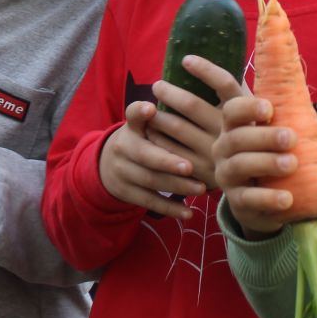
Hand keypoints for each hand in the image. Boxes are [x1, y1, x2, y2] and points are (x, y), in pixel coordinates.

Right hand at [98, 102, 203, 219]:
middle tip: (189, 166)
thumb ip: (170, 116)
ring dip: (176, 185)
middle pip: (144, 154)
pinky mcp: (126, 192)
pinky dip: (170, 208)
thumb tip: (205, 105)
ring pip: (150, 180)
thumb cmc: (146, 140)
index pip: (132, 114)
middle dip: (167, 161)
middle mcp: (123, 146)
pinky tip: (188, 213)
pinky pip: (149, 201)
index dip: (139, 112)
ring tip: (200, 189)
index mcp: (132, 126)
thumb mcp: (149, 125)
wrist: (111, 166)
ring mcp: (122, 171)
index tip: (151, 108)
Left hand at [147, 55, 243, 188]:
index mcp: (244, 114)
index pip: (224, 84)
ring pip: (177, 127)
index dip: (205, 70)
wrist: (260, 187)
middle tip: (157, 85)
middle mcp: (229, 132)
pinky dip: (158, 137)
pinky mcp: (200, 171)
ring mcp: (214, 153)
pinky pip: (171, 150)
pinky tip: (151, 130)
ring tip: (149, 106)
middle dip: (170, 92)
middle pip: (192, 105)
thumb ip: (238, 92)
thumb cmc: (252, 140)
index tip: (186, 59)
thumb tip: (223, 56)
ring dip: (158, 114)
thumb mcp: (254, 116)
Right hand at [215, 96, 316, 234]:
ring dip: (266, 163)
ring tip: (291, 164)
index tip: (270, 108)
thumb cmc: (275, 158)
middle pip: (237, 138)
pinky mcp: (236, 202)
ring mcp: (227, 176)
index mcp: (235, 127)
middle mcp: (224, 149)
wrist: (264, 202)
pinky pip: (247, 199)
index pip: (232, 111)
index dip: (248, 107)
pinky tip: (287, 198)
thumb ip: (310, 132)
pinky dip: (267, 198)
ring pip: (239, 166)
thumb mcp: (291, 142)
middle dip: (264, 137)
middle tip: (291, 138)